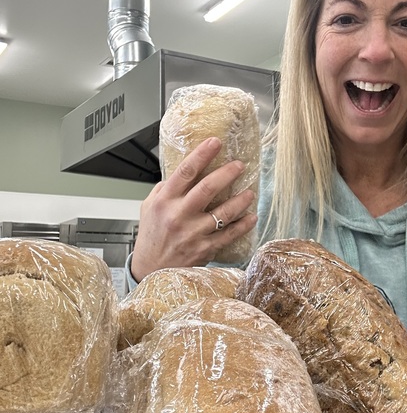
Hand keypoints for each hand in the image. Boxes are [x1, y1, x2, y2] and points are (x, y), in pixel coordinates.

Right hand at [130, 137, 256, 281]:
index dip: (202, 155)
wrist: (151, 270)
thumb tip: (184, 171)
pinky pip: (229, 234)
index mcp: (165, 201)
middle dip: (227, 173)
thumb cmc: (152, 237)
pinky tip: (251, 217)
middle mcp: (179, 215)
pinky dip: (243, 225)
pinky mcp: (204, 249)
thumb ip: (165, 189)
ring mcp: (193, 233)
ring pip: (223, 213)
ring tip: (250, 192)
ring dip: (240, 200)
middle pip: (207, 188)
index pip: (185, 172)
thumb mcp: (149, 208)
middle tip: (239, 165)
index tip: (215, 143)